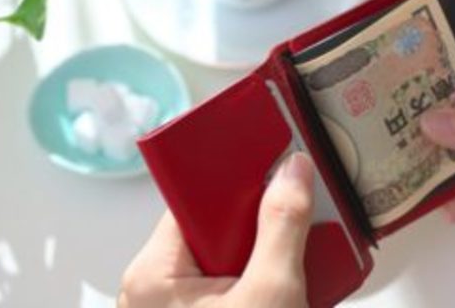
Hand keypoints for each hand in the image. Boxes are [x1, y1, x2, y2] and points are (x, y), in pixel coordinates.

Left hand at [118, 153, 314, 307]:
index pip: (192, 200)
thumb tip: (292, 173)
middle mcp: (158, 288)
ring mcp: (179, 306)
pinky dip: (260, 278)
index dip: (232, 180)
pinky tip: (289, 282)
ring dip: (265, 252)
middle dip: (258, 222)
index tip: (266, 161)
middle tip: (296, 212)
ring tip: (300, 251)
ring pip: (227, 257)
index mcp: (153, 274)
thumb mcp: (270, 295)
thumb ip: (283, 228)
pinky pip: (231, 282)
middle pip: (215, 227)